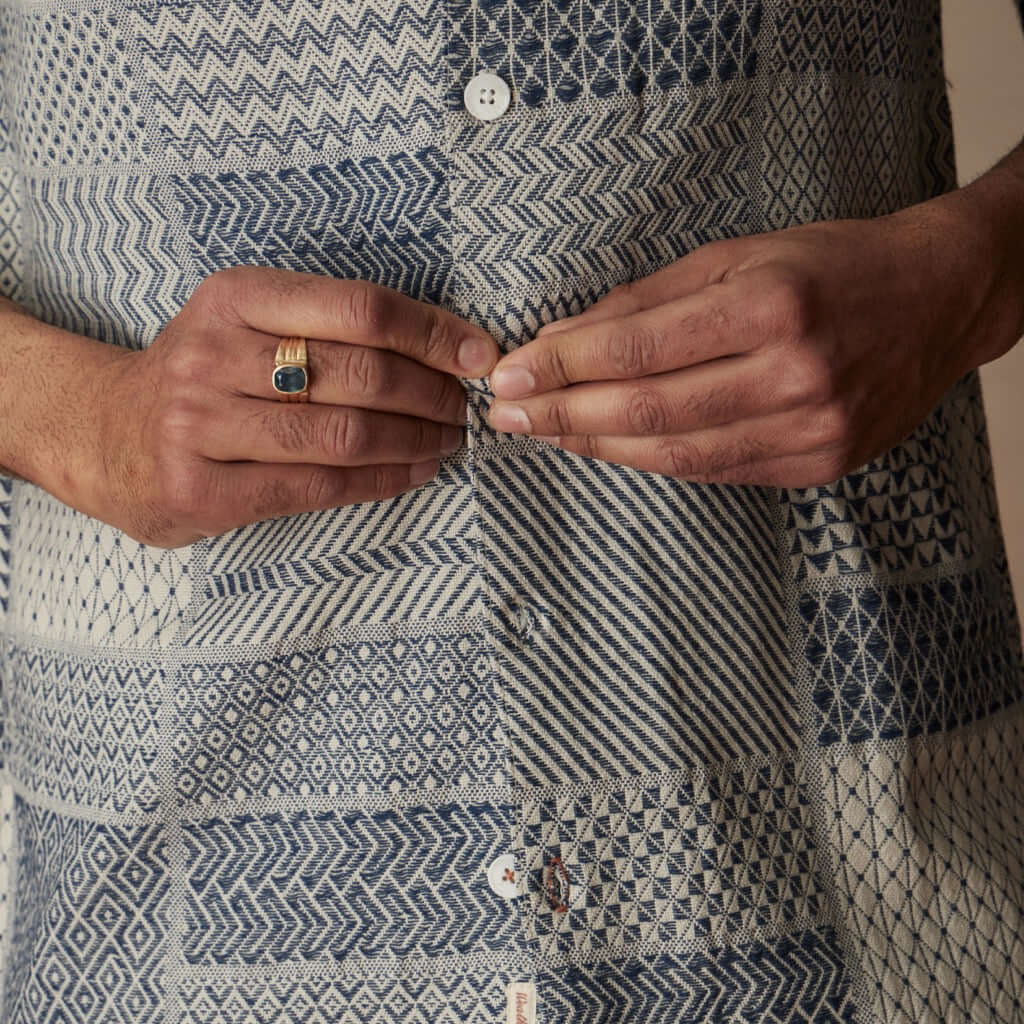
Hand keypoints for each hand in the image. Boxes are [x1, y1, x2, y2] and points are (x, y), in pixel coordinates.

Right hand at [75, 267, 497, 546]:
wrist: (101, 434)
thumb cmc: (198, 376)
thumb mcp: (243, 323)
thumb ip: (323, 327)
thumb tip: (442, 347)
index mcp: (235, 297)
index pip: (359, 308)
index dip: (433, 333)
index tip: (480, 354)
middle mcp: (214, 353)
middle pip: (360, 374)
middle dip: (433, 394)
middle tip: (463, 408)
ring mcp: (201, 424)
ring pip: (344, 434)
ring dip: (415, 441)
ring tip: (447, 442)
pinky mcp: (202, 488)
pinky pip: (318, 486)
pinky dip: (381, 481)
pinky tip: (413, 473)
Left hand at [486, 202, 1009, 486]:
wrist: (938, 301)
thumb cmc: (833, 265)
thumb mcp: (739, 254)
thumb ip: (646, 300)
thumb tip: (562, 336)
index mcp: (773, 305)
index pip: (638, 349)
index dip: (561, 366)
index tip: (509, 376)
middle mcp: (794, 374)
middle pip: (648, 412)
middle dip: (563, 415)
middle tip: (506, 417)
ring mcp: (811, 430)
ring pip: (675, 455)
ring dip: (598, 446)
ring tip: (546, 434)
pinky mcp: (818, 464)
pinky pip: (714, 471)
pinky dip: (652, 460)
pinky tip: (610, 446)